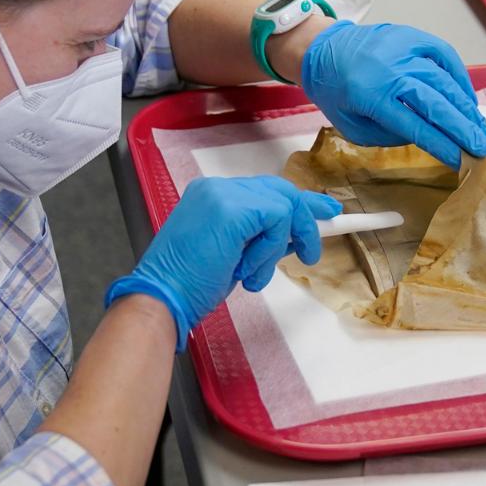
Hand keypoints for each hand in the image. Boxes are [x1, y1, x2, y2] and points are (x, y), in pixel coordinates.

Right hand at [105, 176, 340, 350]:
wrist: (163, 298)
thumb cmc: (191, 285)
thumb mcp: (235, 255)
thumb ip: (261, 237)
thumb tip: (295, 235)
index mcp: (212, 195)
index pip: (265, 192)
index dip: (297, 203)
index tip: (322, 212)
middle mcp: (217, 188)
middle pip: (279, 191)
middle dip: (306, 214)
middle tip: (322, 234)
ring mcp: (224, 194)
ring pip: (283, 206)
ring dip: (278, 246)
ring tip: (255, 273)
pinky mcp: (233, 209)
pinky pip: (277, 220)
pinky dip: (270, 248)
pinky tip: (248, 269)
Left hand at [301, 21, 485, 168]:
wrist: (322, 49)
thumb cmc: (336, 93)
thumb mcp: (352, 126)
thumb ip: (389, 135)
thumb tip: (428, 137)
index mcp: (370, 95)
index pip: (414, 124)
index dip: (440, 143)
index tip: (460, 160)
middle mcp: (390, 69)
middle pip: (435, 101)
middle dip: (462, 127)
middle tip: (482, 147)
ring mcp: (403, 48)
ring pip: (444, 79)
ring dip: (466, 106)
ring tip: (480, 128)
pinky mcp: (412, 35)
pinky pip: (444, 55)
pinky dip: (460, 77)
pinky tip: (468, 100)